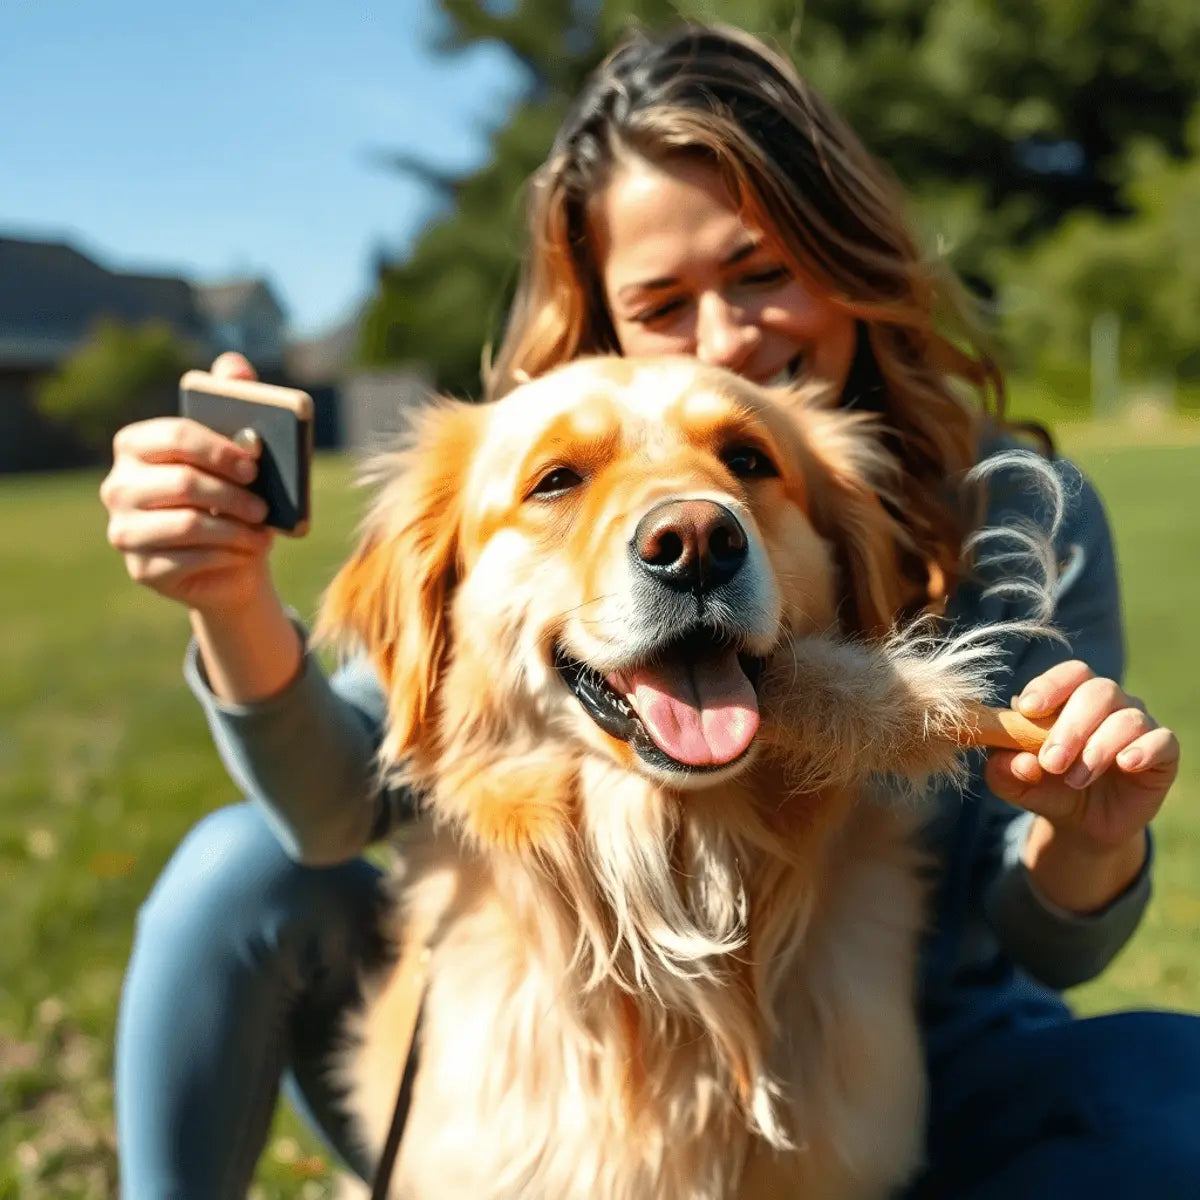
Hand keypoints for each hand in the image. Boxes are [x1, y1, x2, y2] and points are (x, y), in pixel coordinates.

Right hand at [101, 352, 274, 613]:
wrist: (232, 558)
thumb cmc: (233, 496)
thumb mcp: (238, 451)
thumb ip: (234, 400)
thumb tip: (234, 364)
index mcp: (135, 445)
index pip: (175, 436)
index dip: (220, 450)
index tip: (254, 466)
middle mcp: (118, 486)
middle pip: (183, 483)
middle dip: (233, 495)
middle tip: (264, 507)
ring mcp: (124, 531)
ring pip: (188, 525)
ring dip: (236, 529)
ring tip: (262, 531)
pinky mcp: (140, 569)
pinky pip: (190, 561)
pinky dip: (229, 556)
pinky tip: (247, 553)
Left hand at [985, 660, 1178, 854]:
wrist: (1083, 824)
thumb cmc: (1047, 787)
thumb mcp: (1016, 783)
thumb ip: (1005, 770)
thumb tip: (1021, 762)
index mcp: (1072, 696)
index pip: (1070, 674)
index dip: (1050, 686)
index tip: (1028, 709)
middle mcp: (1109, 702)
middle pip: (1098, 692)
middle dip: (1070, 727)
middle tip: (1051, 762)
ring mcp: (1139, 725)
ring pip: (1127, 718)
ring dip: (1098, 748)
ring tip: (1075, 779)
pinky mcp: (1164, 753)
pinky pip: (1162, 740)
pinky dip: (1143, 750)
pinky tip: (1125, 764)